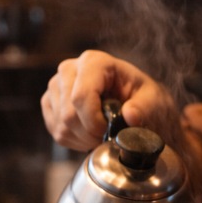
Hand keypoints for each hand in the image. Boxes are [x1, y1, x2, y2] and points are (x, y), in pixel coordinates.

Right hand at [41, 49, 174, 150]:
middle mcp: (69, 69)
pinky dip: (75, 140)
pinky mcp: (49, 102)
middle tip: (108, 137)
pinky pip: (56, 130)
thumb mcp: (152, 100)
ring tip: (101, 134)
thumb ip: (143, 107)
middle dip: (90, 133)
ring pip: (62, 125)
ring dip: (83, 138)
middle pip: (68, 113)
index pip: (81, 96)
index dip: (94, 121)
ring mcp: (56, 86)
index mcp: (94, 62)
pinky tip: (89, 134)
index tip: (109, 131)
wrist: (132, 100)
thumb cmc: (141, 96)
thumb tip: (131, 115)